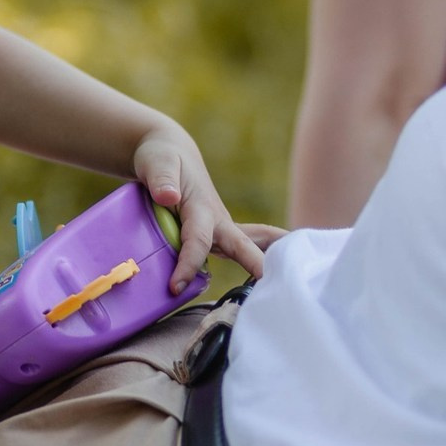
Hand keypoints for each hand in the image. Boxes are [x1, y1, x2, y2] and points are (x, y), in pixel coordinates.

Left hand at [132, 126, 267, 293]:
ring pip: (249, 248)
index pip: (198, 241)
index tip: (176, 286)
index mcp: (203, 208)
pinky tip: (268, 279)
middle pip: (244, 247)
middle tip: (275, 289)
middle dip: (258, 267)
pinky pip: (239, 250)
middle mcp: (218, 221)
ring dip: (266, 267)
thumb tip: (168, 197)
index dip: (188, 264)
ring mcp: (220, 229)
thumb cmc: (161, 158)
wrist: (169, 153)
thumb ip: (161, 179)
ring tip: (288, 292)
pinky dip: (256, 261)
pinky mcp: (216, 234)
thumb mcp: (157, 161)